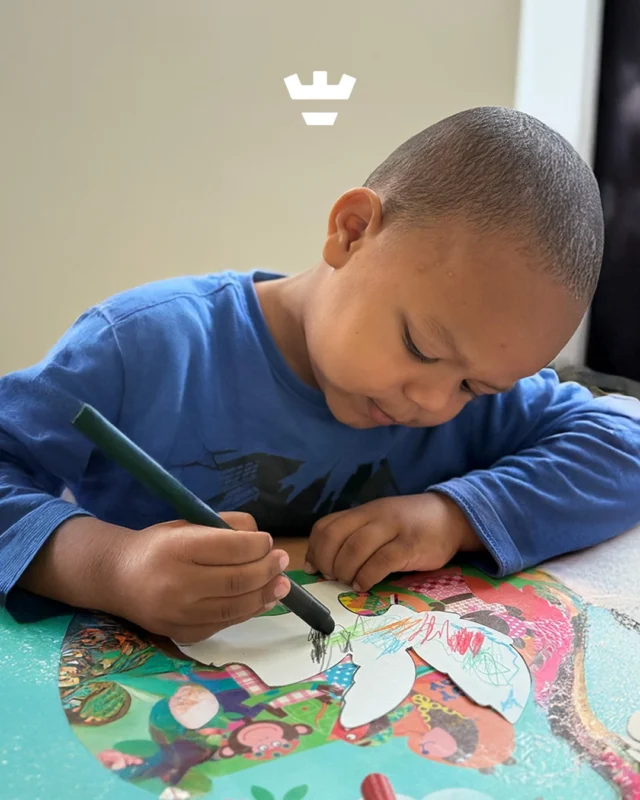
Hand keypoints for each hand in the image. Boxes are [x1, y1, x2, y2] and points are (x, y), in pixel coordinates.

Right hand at [112, 512, 289, 642]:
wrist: (118, 578)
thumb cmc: (158, 545)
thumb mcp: (187, 524)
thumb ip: (225, 526)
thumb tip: (262, 541)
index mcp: (177, 549)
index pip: (230, 549)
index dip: (257, 546)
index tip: (268, 542)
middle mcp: (177, 584)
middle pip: (237, 580)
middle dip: (267, 570)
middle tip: (283, 561)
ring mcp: (180, 615)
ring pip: (235, 607)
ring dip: (265, 595)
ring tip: (282, 584)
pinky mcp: (183, 634)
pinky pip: (225, 624)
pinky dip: (248, 612)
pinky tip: (262, 600)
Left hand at [304, 493, 482, 591]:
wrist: (450, 516)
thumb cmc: (409, 524)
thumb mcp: (378, 523)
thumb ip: (353, 536)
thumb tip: (319, 563)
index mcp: (363, 511)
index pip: (326, 526)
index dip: (314, 549)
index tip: (314, 568)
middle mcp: (374, 516)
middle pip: (335, 536)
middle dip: (326, 562)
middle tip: (331, 577)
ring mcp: (393, 529)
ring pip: (355, 548)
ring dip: (345, 570)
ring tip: (348, 582)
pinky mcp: (410, 545)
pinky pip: (381, 561)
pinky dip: (367, 576)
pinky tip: (364, 585)